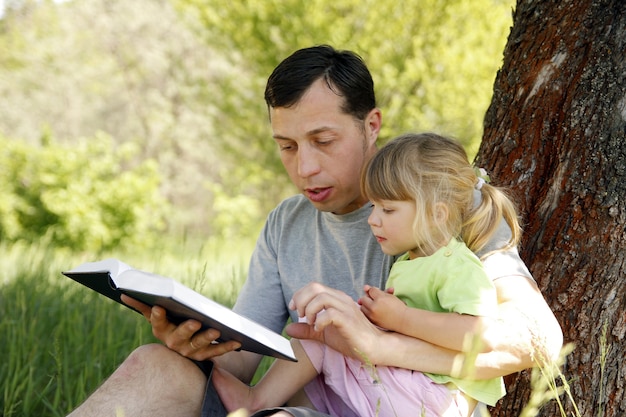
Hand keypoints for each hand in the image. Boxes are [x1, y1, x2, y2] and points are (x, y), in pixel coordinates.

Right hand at [121, 295, 240, 360]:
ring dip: (207, 338)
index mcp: (161, 330)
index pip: (157, 323)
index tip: (159, 306)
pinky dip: (227, 347)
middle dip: (187, 329)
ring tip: (216, 330)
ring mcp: (190, 351)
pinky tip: (237, 341)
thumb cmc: (171, 322)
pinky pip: (217, 352)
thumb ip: (144, 305)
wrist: (188, 346)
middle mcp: (174, 343)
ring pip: (199, 345)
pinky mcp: (205, 355)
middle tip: (196, 321)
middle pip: (180, 337)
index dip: (158, 316)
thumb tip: (124, 292)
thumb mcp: (159, 315)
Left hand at [285, 283, 385, 362]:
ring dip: (310, 310)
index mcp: (336, 298)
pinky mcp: (349, 320)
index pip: (314, 286)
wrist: (374, 347)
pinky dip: (319, 320)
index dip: (300, 295)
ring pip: (321, 297)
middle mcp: (341, 299)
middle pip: (315, 287)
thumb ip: (307, 329)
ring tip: (311, 323)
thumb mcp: (324, 333)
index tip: (294, 309)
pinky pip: (330, 313)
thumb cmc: (351, 338)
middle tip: (300, 315)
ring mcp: (346, 308)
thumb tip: (288, 328)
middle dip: (301, 299)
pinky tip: (318, 328)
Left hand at [359, 285, 405, 330]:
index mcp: (379, 299)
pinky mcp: (372, 322)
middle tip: (375, 299)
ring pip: (362, 307)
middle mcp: (374, 307)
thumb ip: (377, 291)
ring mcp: (372, 316)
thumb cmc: (398, 306)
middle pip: (363, 298)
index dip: (374, 291)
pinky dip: (367, 312)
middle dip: (368, 298)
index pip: (371, 290)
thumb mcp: (389, 295)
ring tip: (374, 305)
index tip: (378, 293)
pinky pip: (365, 314)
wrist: (403, 320)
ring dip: (366, 305)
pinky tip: (374, 311)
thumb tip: (364, 287)